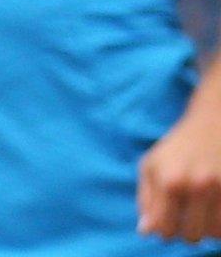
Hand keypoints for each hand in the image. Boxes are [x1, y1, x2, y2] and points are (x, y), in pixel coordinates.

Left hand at [139, 102, 220, 242]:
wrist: (212, 123)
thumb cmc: (176, 148)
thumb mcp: (150, 166)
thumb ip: (145, 200)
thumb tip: (146, 231)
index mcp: (170, 182)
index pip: (165, 229)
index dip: (164, 231)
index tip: (167, 222)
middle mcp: (198, 187)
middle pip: (192, 235)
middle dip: (186, 231)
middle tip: (186, 217)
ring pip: (214, 234)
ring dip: (207, 229)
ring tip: (201, 212)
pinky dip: (220, 223)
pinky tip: (214, 208)